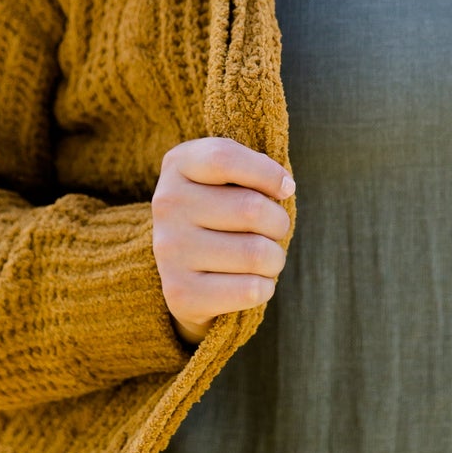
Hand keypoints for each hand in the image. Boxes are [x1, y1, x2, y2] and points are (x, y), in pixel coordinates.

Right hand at [152, 137, 294, 346]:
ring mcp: (169, 250)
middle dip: (278, 224)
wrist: (188, 273)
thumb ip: (254, 168)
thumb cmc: (223, 214)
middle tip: (270, 232)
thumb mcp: (230, 177)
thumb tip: (284, 187)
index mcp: (178, 164)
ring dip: (274, 259)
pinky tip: (247, 282)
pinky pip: (250, 290)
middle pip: (252, 209)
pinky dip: (264, 287)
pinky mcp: (180, 293)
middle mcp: (166, 205)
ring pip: (256, 253)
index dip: (267, 173)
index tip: (284, 189)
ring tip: (260, 259)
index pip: (224, 159)